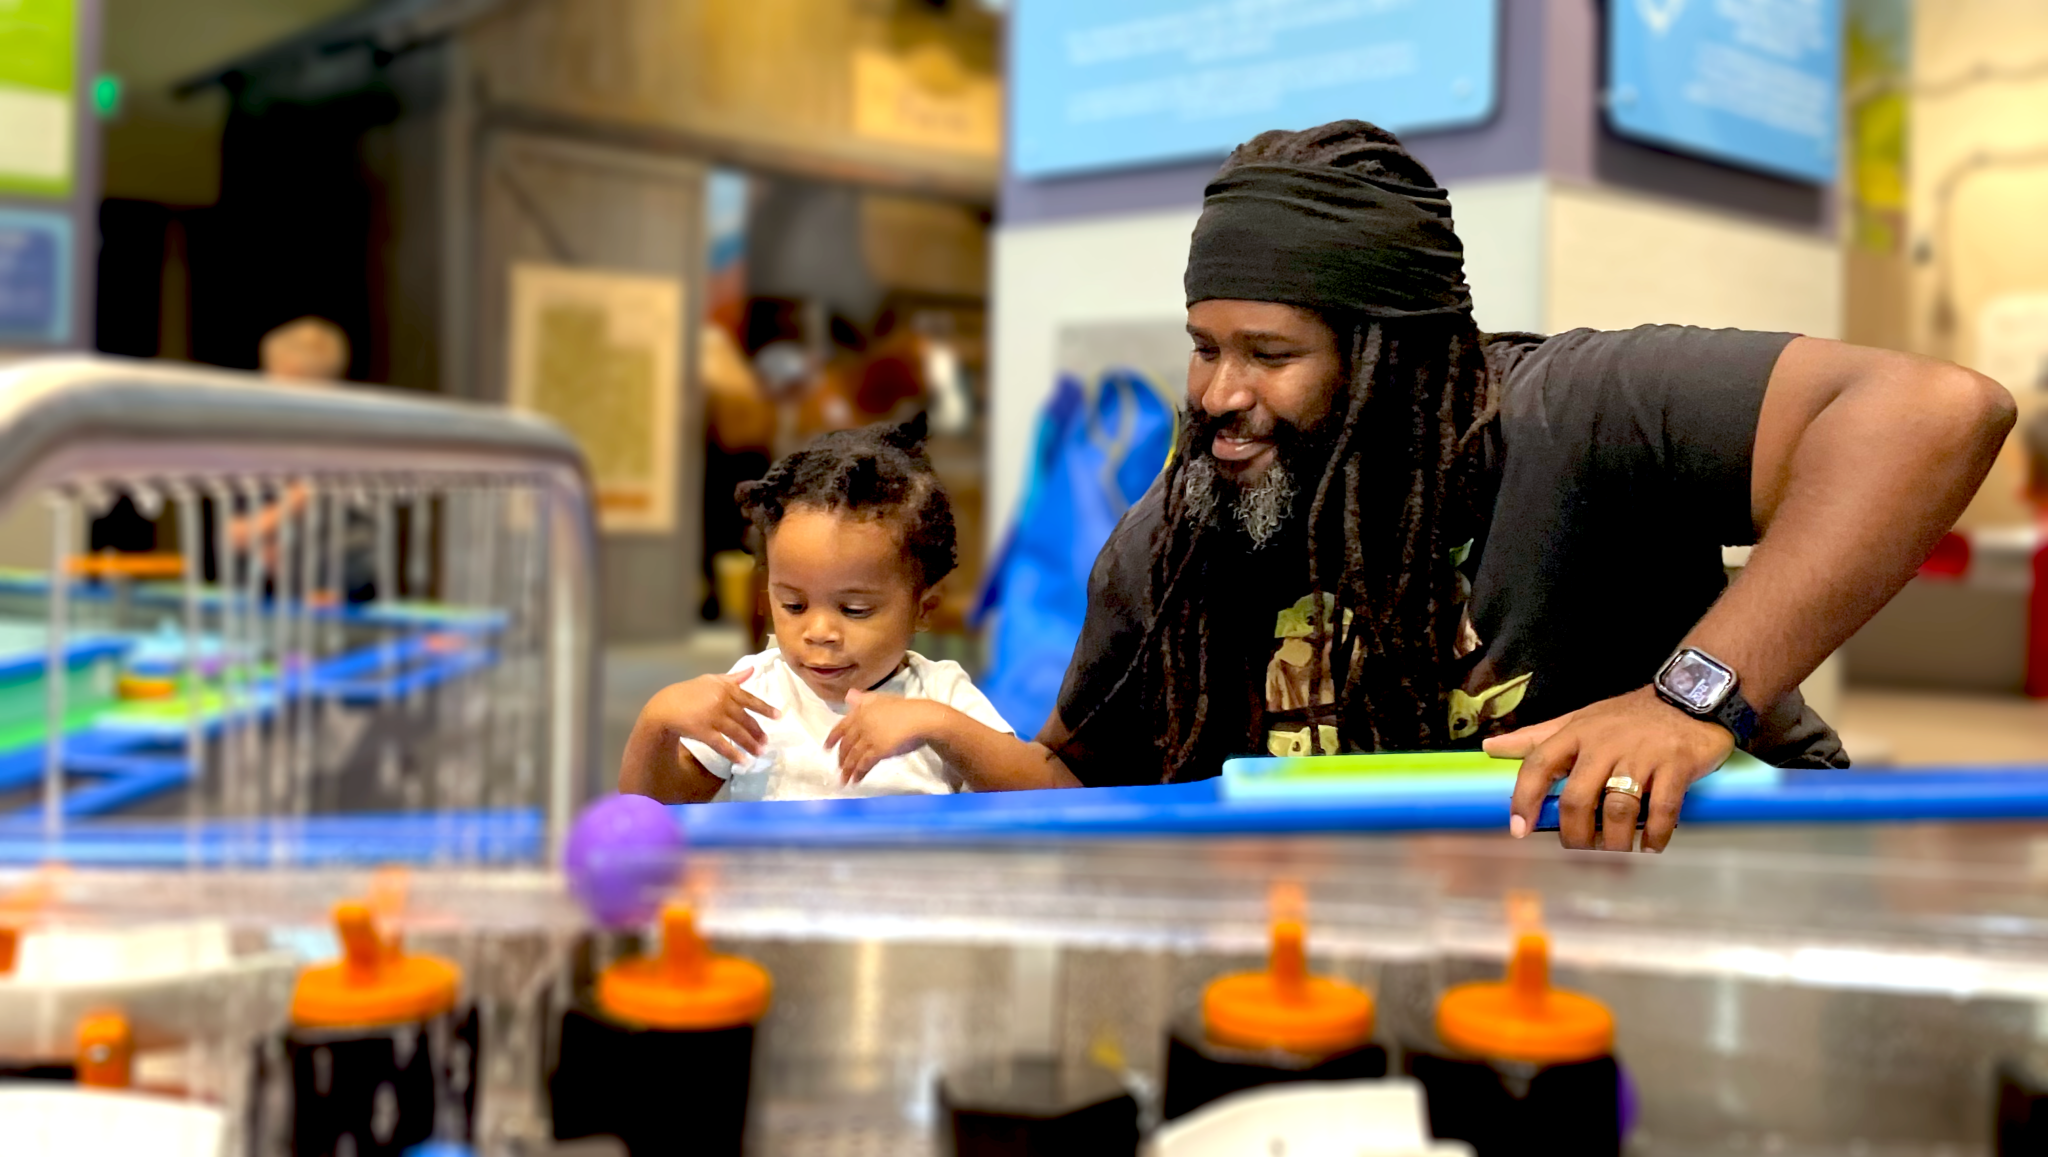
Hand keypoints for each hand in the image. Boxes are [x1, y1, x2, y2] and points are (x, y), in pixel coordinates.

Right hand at [638, 668, 779, 765]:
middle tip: (766, 742)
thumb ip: (733, 678)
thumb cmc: (689, 692)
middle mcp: (722, 702)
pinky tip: (743, 761)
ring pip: (737, 733)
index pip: (750, 699)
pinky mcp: (704, 732)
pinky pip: (723, 745)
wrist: (665, 706)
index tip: (778, 716)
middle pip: (746, 719)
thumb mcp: (711, 680)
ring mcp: (713, 718)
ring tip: (759, 752)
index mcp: (726, 689)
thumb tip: (752, 670)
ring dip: (750, 744)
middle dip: (758, 732)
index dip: (765, 709)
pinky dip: (734, 754)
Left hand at [825, 691, 945, 784]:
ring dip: (847, 769)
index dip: (832, 739)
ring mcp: (869, 738)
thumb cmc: (904, 708)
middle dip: (841, 758)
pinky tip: (856, 781)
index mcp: (860, 711)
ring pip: (853, 756)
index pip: (840, 727)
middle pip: (846, 744)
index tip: (826, 749)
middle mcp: (861, 724)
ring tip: (844, 780)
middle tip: (839, 768)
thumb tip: (848, 696)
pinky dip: (858, 773)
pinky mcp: (878, 750)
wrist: (920, 717)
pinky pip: (864, 764)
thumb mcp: (880, 698)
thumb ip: (863, 699)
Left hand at [1488, 686, 1734, 852]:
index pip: (1539, 765)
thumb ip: (1537, 737)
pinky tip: (1652, 844)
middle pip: (1578, 798)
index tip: (1519, 829)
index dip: (1524, 799)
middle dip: (1575, 833)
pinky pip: (1663, 809)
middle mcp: (1605, 744)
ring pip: (1618, 809)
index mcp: (1577, 733)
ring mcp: (1642, 755)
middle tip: (1580, 847)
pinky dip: (1656, 834)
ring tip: (1616, 849)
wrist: (1688, 695)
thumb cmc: (1627, 716)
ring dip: (1614, 840)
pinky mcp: (1676, 765)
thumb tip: (1491, 748)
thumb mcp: (1579, 719)